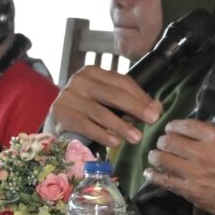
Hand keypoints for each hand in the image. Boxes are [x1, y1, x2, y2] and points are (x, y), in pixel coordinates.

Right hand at [45, 66, 163, 148]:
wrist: (56, 118)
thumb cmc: (86, 107)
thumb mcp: (107, 100)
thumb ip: (130, 101)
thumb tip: (157, 108)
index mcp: (94, 72)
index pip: (121, 82)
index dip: (140, 96)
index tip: (156, 110)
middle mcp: (80, 80)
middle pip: (112, 94)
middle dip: (135, 107)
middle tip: (152, 120)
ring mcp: (68, 96)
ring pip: (100, 112)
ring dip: (120, 126)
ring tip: (136, 137)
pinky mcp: (61, 114)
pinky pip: (86, 125)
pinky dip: (102, 134)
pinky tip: (115, 141)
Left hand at [145, 87, 214, 214]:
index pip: (185, 125)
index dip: (174, 125)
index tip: (172, 127)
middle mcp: (201, 154)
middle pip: (169, 141)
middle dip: (163, 139)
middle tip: (164, 141)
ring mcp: (194, 174)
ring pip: (163, 160)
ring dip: (156, 155)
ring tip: (156, 154)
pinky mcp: (191, 191)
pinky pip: (165, 181)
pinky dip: (154, 176)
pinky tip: (150, 173)